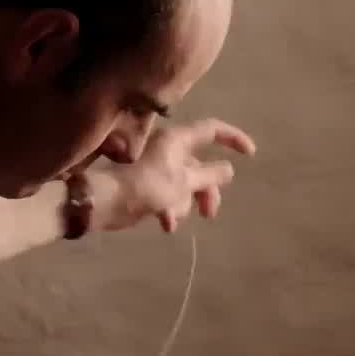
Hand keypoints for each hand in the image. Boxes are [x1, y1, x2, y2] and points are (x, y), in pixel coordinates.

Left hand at [88, 118, 255, 232]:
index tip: (250, 154)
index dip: (233, 138)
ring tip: (173, 219)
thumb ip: (209, 176)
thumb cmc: (145, 187)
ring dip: (184, 204)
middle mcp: (168, 150)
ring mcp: (157, 167)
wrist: (104, 203)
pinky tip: (165, 224)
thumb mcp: (183, 183)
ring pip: (185, 185)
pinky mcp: (147, 185)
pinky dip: (170, 209)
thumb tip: (228, 170)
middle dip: (206, 191)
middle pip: (200, 167)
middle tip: (209, 213)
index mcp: (177, 140)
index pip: (212, 130)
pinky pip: (168, 195)